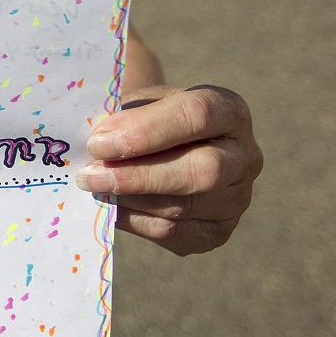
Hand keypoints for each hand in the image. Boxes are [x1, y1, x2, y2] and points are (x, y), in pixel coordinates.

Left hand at [74, 35, 262, 255]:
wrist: (160, 144)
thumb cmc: (145, 117)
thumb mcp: (139, 102)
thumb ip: (123, 118)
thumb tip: (97, 143)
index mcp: (229, 110)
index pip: (197, 116)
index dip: (146, 131)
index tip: (99, 143)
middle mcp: (244, 155)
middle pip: (204, 170)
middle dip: (140, 176)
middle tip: (91, 176)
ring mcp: (237, 198)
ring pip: (185, 206)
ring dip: (131, 200)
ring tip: (94, 188)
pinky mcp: (219, 231)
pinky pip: (177, 234)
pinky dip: (137, 222)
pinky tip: (111, 207)